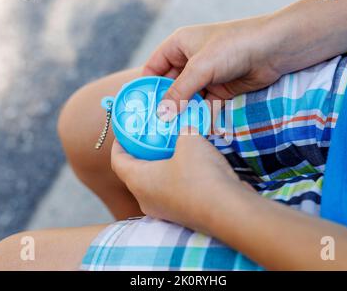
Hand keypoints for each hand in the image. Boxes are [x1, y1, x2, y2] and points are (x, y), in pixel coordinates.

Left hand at [111, 130, 252, 231]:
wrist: (229, 211)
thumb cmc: (200, 176)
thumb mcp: (189, 141)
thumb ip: (182, 131)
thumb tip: (185, 131)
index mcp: (138, 181)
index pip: (117, 162)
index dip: (118, 145)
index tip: (124, 133)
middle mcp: (146, 199)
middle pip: (135, 173)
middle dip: (142, 154)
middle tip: (151, 137)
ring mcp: (164, 211)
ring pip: (154, 184)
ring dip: (161, 167)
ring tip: (173, 149)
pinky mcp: (181, 216)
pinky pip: (172, 193)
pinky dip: (175, 179)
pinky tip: (191, 167)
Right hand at [143, 17, 282, 119]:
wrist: (274, 49)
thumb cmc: (234, 46)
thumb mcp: (201, 67)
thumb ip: (179, 91)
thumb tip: (161, 114)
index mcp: (179, 45)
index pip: (153, 67)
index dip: (145, 86)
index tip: (138, 107)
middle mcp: (190, 60)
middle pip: (169, 85)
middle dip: (163, 103)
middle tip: (153, 125)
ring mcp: (205, 76)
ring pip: (186, 98)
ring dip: (180, 112)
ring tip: (169, 132)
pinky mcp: (220, 90)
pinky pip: (203, 106)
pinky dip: (197, 116)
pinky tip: (190, 130)